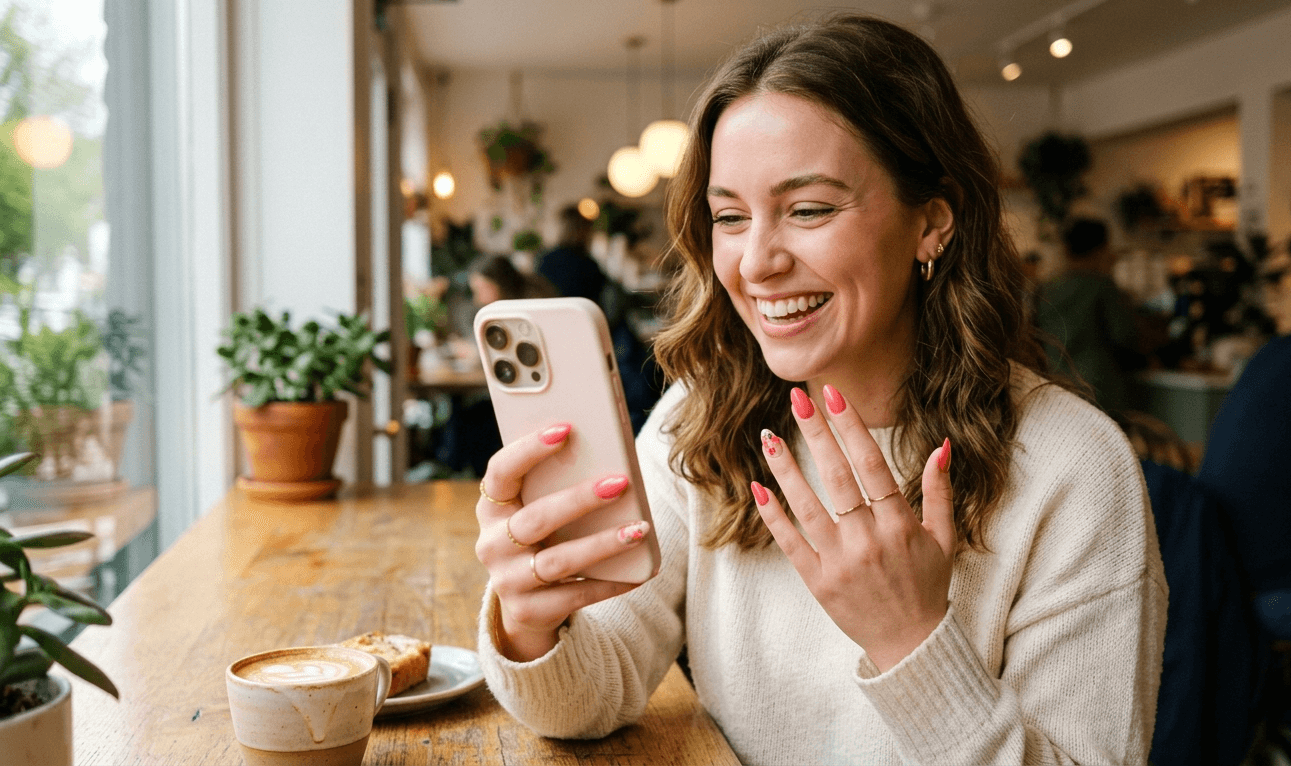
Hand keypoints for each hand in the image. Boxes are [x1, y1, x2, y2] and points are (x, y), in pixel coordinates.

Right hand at [475, 423, 651, 661]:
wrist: (525, 602)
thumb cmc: (541, 537)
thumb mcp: (535, 509)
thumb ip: (554, 485)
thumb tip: (607, 459)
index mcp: (491, 507)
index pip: (501, 471)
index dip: (528, 449)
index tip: (566, 429)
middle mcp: (491, 544)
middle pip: (536, 519)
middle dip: (580, 500)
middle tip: (620, 482)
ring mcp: (507, 580)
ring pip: (559, 561)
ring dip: (602, 544)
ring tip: (639, 529)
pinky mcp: (528, 610)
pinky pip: (577, 594)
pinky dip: (611, 582)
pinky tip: (640, 572)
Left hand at [754, 385, 954, 671]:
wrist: (911, 643)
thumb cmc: (927, 584)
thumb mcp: (944, 537)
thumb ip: (939, 490)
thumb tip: (941, 446)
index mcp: (900, 524)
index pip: (871, 464)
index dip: (851, 427)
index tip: (833, 395)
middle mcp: (868, 540)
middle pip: (837, 476)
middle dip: (816, 433)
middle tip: (797, 397)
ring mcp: (840, 562)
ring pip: (807, 506)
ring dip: (786, 469)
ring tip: (769, 437)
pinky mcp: (818, 582)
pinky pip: (790, 543)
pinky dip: (773, 516)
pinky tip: (758, 488)